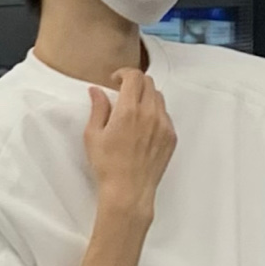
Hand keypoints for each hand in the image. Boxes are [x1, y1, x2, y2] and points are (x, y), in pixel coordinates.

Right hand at [85, 66, 174, 221]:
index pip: (134, 76)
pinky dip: (156, 113)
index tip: (116, 80)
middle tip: (124, 92)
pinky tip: (144, 126)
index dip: (124, 73)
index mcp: (129, 110)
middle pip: (149, 83)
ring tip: (134, 110)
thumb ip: (98, 108)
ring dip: (146, 96)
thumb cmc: (108, 166)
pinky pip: (166, 115)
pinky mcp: (171, 137)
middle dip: (135, 83)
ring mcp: (164, 126)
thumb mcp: (93, 135)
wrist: (128, 191)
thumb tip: (97, 91)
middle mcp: (150, 114)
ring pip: (159, 98)